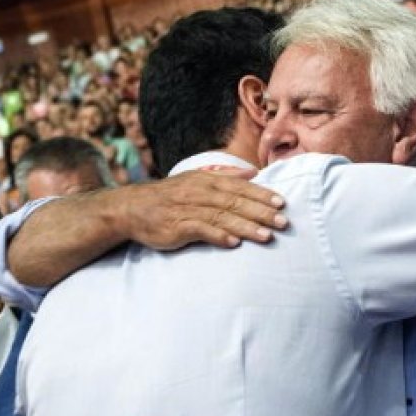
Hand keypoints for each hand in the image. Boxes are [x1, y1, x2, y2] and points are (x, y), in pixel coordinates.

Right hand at [116, 170, 287, 249]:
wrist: (132, 208)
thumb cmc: (170, 195)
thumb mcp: (197, 179)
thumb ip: (226, 176)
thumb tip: (254, 172)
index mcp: (206, 181)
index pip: (239, 187)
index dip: (261, 195)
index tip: (281, 203)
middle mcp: (199, 192)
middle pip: (235, 202)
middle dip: (260, 212)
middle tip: (282, 222)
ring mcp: (187, 209)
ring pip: (221, 217)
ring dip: (245, 227)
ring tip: (266, 236)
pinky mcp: (177, 226)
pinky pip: (200, 230)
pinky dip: (217, 236)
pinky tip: (233, 243)